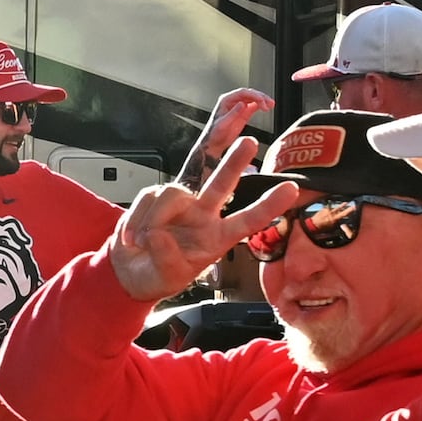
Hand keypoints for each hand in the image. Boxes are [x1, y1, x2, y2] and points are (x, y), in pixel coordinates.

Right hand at [104, 134, 302, 302]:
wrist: (131, 271)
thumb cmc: (158, 275)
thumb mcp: (168, 277)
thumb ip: (167, 258)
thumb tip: (159, 234)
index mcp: (217, 238)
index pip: (247, 220)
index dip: (269, 206)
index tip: (290, 189)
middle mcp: (203, 216)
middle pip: (222, 185)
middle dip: (234, 163)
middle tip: (249, 142)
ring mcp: (180, 205)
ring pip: (173, 193)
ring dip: (154, 219)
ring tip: (142, 242)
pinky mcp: (155, 198)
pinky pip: (147, 198)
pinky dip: (135, 220)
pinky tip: (132, 238)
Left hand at [185, 87, 272, 177]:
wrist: (214, 143)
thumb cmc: (214, 134)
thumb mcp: (223, 125)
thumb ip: (232, 114)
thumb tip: (242, 104)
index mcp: (225, 100)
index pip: (242, 93)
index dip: (254, 95)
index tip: (262, 101)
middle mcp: (232, 101)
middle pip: (249, 94)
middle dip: (260, 97)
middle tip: (269, 103)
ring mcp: (238, 106)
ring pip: (253, 99)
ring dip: (262, 101)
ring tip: (271, 105)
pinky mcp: (243, 113)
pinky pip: (253, 106)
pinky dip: (261, 106)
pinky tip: (267, 108)